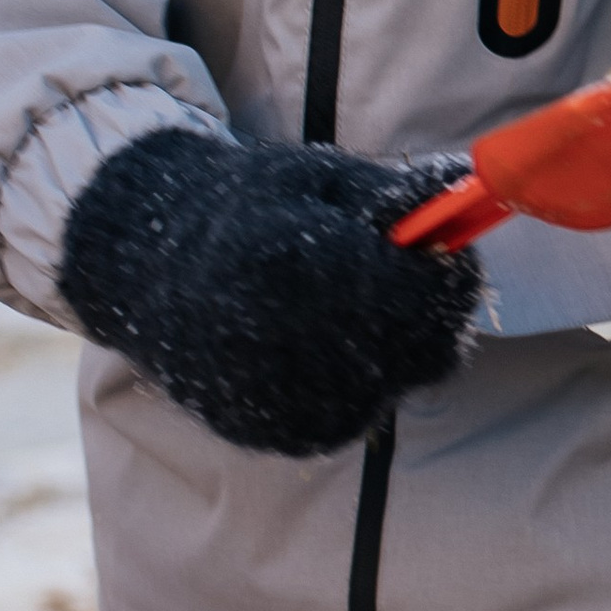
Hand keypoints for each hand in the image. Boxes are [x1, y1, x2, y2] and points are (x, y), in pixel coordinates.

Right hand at [57, 128, 485, 456]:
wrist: (143, 264)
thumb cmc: (244, 205)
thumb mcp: (320, 176)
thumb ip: (398, 196)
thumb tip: (467, 198)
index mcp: (304, 269)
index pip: (433, 299)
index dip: (449, 275)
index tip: (436, 254)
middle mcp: (292, 345)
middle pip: (428, 353)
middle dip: (424, 314)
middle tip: (390, 281)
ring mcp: (281, 401)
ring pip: (394, 388)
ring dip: (389, 351)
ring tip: (334, 307)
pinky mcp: (273, 435)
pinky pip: (351, 414)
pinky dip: (350, 382)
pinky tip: (308, 342)